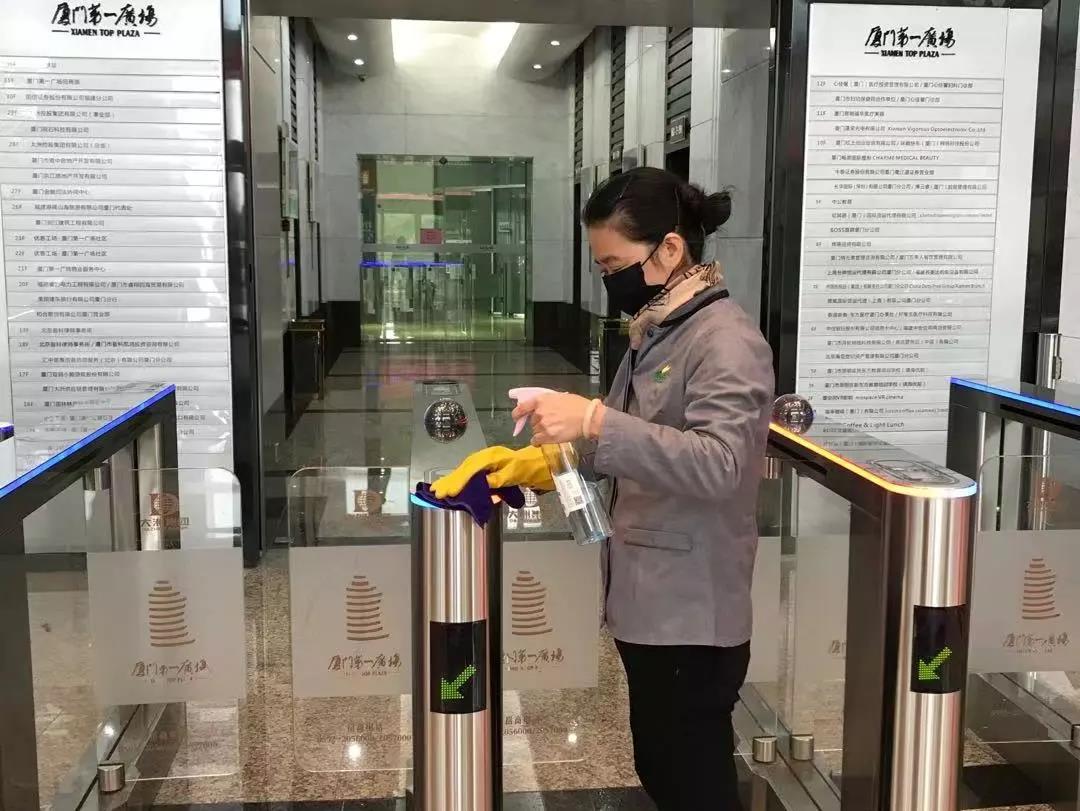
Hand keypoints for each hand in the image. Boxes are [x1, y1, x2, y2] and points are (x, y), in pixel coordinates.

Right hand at [431, 445, 552, 498]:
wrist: (531, 463)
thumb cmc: (524, 468)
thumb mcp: (514, 474)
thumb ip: (499, 479)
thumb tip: (484, 483)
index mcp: (491, 456)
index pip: (472, 469)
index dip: (461, 481)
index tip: (451, 492)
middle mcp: (484, 456)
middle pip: (464, 469)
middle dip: (450, 481)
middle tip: (437, 492)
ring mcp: (482, 461)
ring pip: (463, 471)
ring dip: (450, 480)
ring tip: (437, 489)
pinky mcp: (482, 466)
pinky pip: (467, 473)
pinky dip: (457, 479)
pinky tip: (448, 484)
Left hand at [513, 392, 597, 444]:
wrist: (587, 417)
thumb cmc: (578, 406)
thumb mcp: (559, 397)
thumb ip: (547, 402)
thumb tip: (540, 408)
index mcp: (541, 400)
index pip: (522, 407)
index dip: (517, 414)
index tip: (516, 417)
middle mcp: (539, 412)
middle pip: (532, 421)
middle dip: (539, 423)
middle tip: (551, 423)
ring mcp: (542, 425)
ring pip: (535, 431)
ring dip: (541, 432)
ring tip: (553, 430)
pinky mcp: (547, 436)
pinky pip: (536, 440)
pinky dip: (538, 442)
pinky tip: (544, 441)